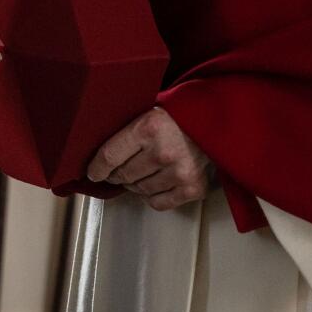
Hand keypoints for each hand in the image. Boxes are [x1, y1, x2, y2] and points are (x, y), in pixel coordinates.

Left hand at [85, 106, 211, 209]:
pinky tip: (155, 182)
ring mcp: (179, 172)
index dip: (96, 167)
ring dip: (135, 184)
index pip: (110, 156)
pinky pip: (158, 202)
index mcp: (149, 127)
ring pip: (140, 190)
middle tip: (115, 170)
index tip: (92, 172)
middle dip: (115, 174)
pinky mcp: (193, 188)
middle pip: (124, 175)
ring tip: (140, 172)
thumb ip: (128, 127)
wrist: (218, 121)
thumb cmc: (179, 114)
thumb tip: (96, 149)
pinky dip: (152, 195)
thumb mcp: (150, 109)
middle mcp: (163, 152)